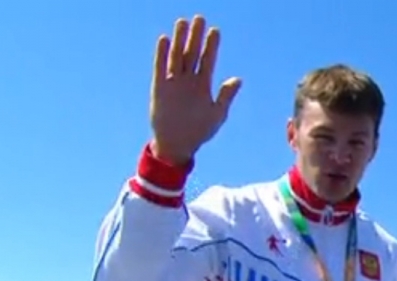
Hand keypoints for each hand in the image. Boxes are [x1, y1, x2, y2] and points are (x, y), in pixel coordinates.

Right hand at [150, 15, 242, 163]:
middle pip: (192, 53)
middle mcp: (188, 80)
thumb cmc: (199, 131)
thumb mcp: (217, 114)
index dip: (211, 46)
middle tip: (199, 18)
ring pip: (177, 56)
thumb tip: (237, 79)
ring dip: (179, 40)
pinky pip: (160, 68)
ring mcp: (173, 83)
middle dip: (196, 37)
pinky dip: (162, 54)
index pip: (208, 60)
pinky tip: (165, 39)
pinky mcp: (159, 88)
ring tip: (182, 22)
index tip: (215, 30)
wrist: (178, 145)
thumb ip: (226, 96)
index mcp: (203, 85)